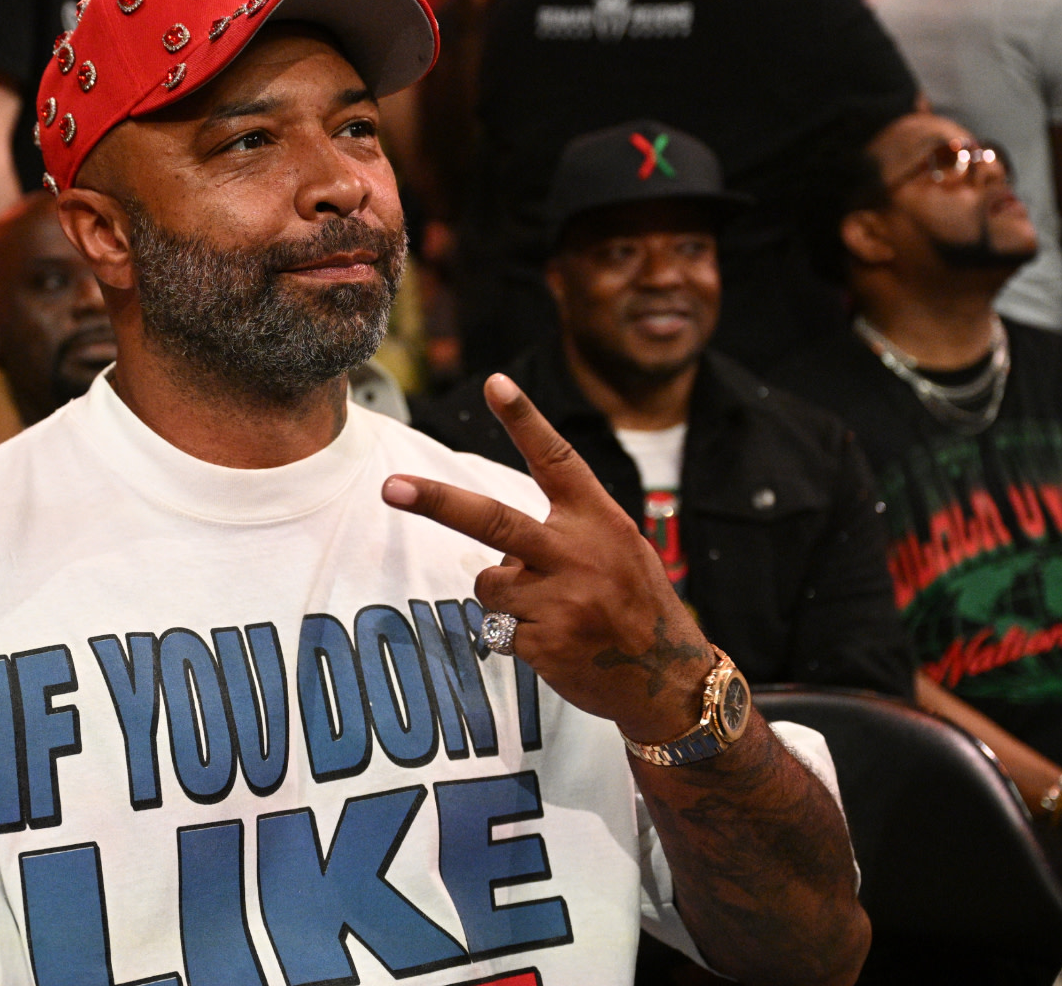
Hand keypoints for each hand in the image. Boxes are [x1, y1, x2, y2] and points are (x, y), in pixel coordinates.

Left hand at [382, 373, 716, 742]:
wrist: (670, 679)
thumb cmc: (635, 604)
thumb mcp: (619, 550)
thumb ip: (567, 535)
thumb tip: (499, 550)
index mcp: (600, 521)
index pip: (557, 460)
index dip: (525, 420)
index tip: (495, 383)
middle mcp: (579, 554)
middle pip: (493, 520)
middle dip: (436, 502)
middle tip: (391, 487)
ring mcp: (562, 600)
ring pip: (490, 582)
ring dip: (506, 596)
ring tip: (553, 611)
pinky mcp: (545, 643)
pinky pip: (499, 628)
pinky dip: (518, 635)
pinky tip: (559, 643)